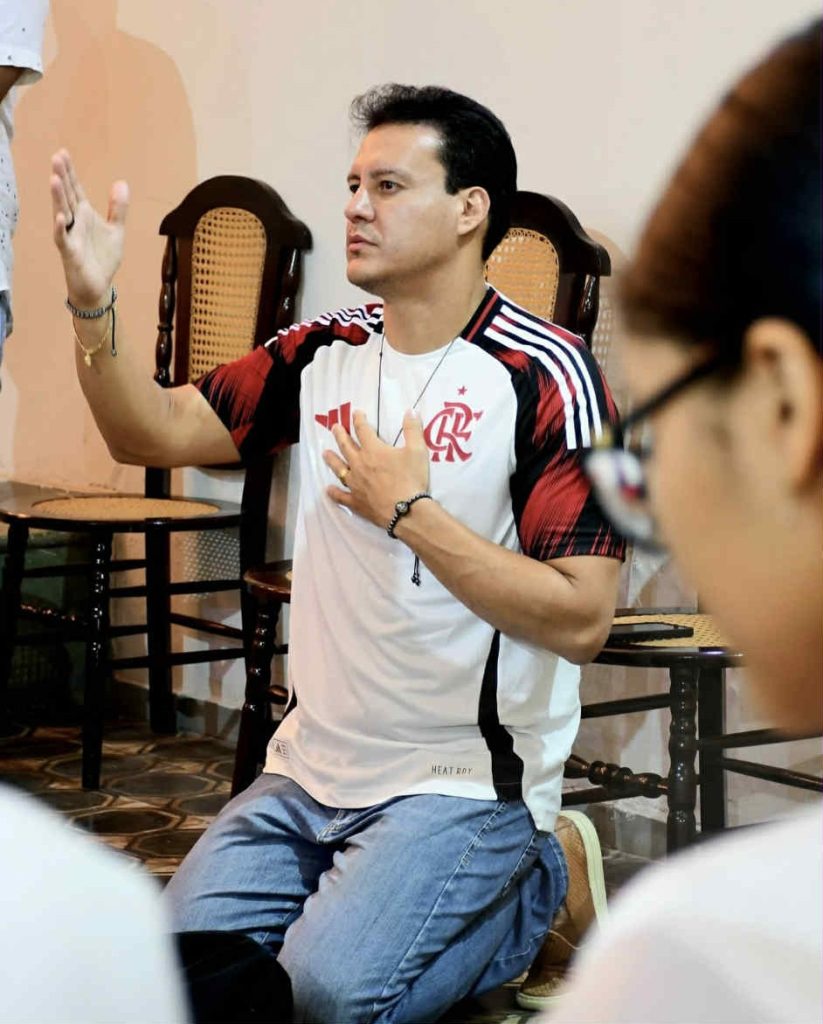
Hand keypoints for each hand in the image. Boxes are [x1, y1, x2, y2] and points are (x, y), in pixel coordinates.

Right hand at [50, 148, 128, 308]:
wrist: (99, 286)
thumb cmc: (103, 258)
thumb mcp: (116, 230)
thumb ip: (117, 208)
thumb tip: (121, 182)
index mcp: (84, 214)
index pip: (75, 189)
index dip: (70, 172)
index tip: (63, 153)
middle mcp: (75, 222)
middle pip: (67, 196)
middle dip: (62, 178)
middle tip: (56, 158)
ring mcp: (71, 236)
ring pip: (62, 213)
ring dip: (58, 197)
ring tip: (54, 179)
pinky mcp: (70, 252)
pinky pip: (63, 239)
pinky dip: (61, 228)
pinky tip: (61, 216)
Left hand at [324, 409, 429, 528]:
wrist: (406, 510)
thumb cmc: (411, 479)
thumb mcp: (418, 450)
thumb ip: (413, 429)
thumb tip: (410, 410)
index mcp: (373, 450)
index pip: (363, 430)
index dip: (359, 420)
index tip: (356, 413)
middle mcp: (360, 465)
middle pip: (346, 447)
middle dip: (340, 435)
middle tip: (334, 427)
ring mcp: (355, 484)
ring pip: (339, 469)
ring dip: (332, 460)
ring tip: (325, 453)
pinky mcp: (356, 501)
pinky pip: (341, 496)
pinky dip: (334, 493)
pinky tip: (328, 490)